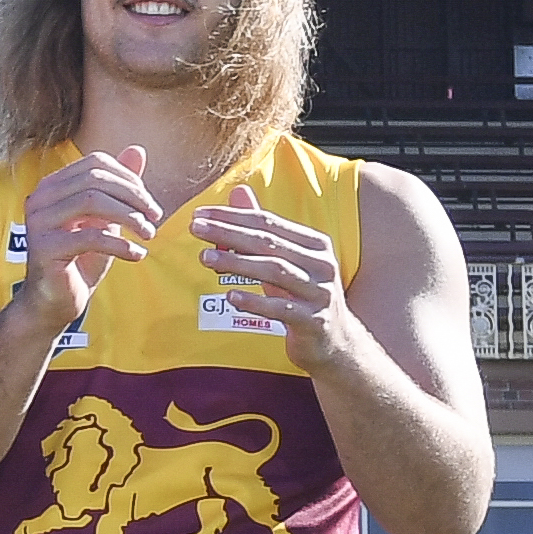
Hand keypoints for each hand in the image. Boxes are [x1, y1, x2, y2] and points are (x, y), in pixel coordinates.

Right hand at [18, 144, 165, 311]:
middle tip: (155, 218)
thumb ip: (119, 187)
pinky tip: (136, 254)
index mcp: (53, 186)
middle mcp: (40, 198)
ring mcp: (38, 222)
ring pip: (92, 201)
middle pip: (95, 179)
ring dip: (130, 217)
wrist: (56, 301)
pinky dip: (121, 244)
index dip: (128, 179)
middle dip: (133, 196)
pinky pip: (91, 237)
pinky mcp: (44, 248)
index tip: (149, 204)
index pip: (96, 163)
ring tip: (149, 235)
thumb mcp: (106, 219)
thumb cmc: (82, 258)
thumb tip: (137, 150)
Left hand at [193, 191, 359, 370]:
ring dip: (237, 262)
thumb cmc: (303, 296)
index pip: (268, 222)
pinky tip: (230, 297)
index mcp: (314, 244)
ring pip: (275, 271)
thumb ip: (262, 229)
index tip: (200, 214)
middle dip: (229, 233)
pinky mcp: (314, 321)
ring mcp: (320, 293)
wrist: (336, 341)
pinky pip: (281, 309)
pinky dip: (255, 302)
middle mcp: (321, 264)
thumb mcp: (286, 261)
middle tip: (195, 228)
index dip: (233, 216)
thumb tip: (238, 191)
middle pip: (269, 243)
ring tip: (205, 257)